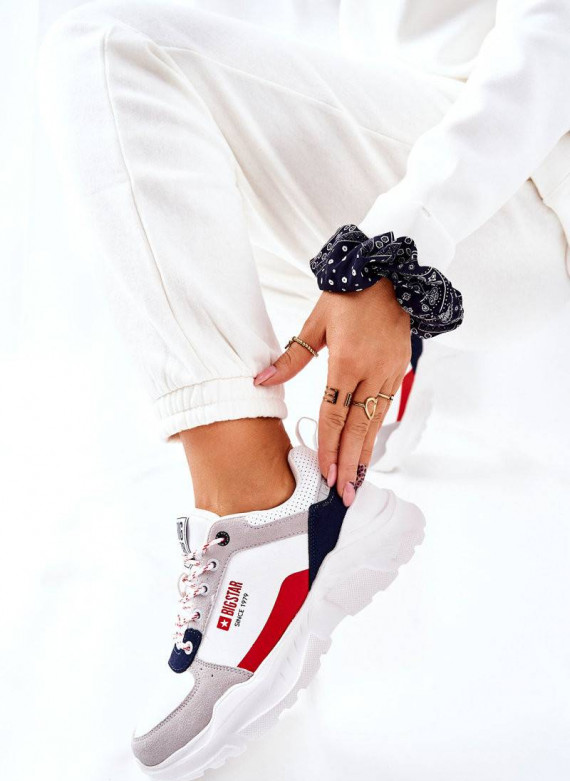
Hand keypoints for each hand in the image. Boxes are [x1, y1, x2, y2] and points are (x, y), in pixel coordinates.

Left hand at [254, 277, 410, 505]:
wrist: (390, 274)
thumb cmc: (348, 295)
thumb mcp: (315, 322)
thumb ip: (290, 358)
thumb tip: (260, 380)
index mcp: (346, 359)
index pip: (334, 413)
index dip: (328, 445)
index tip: (325, 472)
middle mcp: (371, 371)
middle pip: (358, 427)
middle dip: (349, 463)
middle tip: (345, 494)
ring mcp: (388, 372)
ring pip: (375, 422)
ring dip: (365, 455)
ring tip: (358, 483)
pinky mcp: (399, 370)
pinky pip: (385, 408)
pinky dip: (375, 432)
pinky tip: (368, 451)